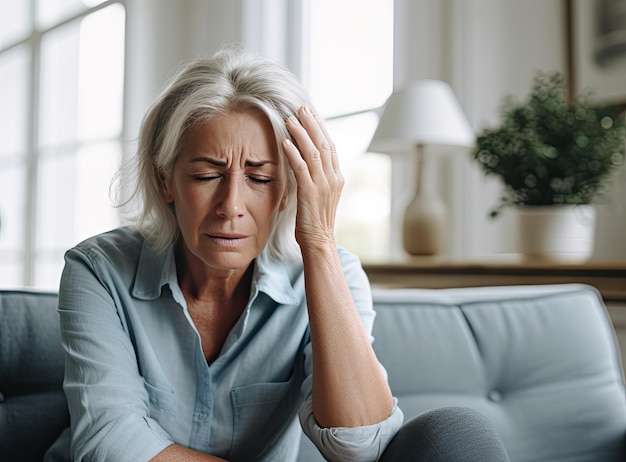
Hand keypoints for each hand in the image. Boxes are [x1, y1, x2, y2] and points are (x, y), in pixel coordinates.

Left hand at [283, 106, 343, 249]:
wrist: (319, 241)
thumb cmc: (316, 220)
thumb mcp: (321, 194)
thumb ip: (317, 176)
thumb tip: (307, 160)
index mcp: (337, 177)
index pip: (331, 146)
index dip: (321, 128)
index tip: (311, 114)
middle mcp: (333, 178)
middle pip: (324, 143)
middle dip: (312, 123)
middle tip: (301, 107)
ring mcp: (323, 185)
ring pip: (314, 152)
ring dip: (301, 133)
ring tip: (290, 119)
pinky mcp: (310, 192)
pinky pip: (302, 168)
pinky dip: (293, 153)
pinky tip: (285, 142)